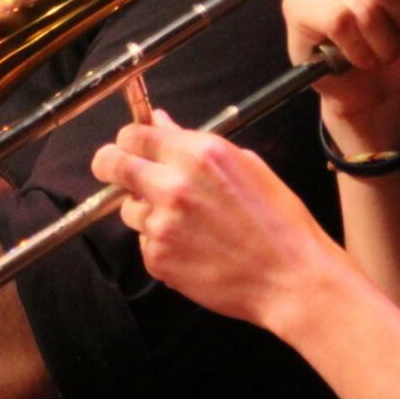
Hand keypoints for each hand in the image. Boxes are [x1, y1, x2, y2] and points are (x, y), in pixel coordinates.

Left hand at [90, 109, 340, 330]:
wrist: (290, 277)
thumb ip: (193, 141)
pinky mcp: (157, 257)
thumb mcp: (245, 165)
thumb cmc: (278, 221)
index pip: (134, 135)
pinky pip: (144, 242)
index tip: (127, 147)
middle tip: (113, 171)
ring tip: (185, 223)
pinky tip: (193, 248)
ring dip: (145, 211)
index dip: (127, 140)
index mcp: (197, 154)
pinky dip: (160, 244)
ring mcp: (161, 224)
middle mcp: (173, 185)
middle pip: (113, 165)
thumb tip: (159, 121)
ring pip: (128, 209)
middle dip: (109, 165)